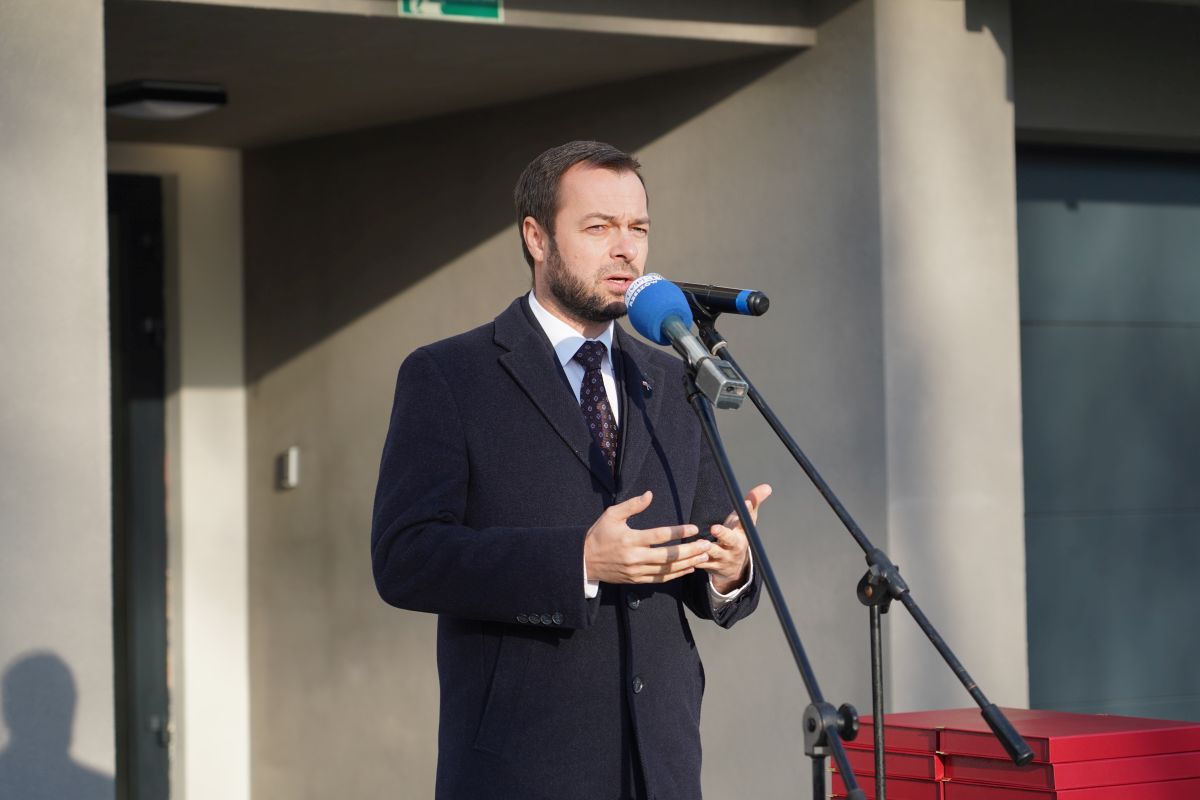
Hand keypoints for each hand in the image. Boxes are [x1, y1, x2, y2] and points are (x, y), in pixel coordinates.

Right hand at [584, 491, 712, 583]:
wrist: (584, 561)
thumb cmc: (599, 534)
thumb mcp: (612, 514)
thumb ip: (632, 505)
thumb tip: (650, 495)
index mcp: (630, 539)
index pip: (659, 535)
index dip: (678, 532)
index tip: (694, 529)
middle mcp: (635, 557)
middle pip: (668, 556)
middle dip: (690, 551)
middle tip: (707, 545)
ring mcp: (636, 570)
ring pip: (667, 569)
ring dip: (688, 563)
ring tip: (704, 557)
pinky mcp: (636, 579)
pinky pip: (660, 578)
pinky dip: (676, 575)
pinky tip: (689, 568)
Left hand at [698, 483, 771, 593]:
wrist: (734, 568)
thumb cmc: (738, 537)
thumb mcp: (745, 523)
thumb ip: (754, 503)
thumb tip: (767, 487)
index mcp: (742, 533)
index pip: (746, 521)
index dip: (747, 511)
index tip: (747, 503)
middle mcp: (733, 546)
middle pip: (730, 539)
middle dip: (724, 534)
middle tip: (715, 528)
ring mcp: (722, 557)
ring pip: (713, 553)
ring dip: (706, 548)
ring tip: (699, 541)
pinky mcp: (709, 566)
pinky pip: (700, 563)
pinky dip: (693, 559)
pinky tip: (686, 554)